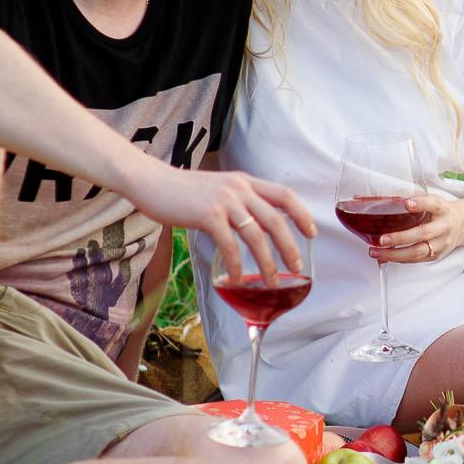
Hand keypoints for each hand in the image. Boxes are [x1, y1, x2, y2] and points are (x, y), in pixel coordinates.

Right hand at [128, 162, 315, 279]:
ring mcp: (224, 201)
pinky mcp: (208, 215)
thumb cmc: (182, 190)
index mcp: (245, 181)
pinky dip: (238, 265)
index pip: (284, 195)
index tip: (312, 233)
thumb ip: (237, 200)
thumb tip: (253, 224)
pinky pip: (230, 246)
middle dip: (290, 247)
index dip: (302, 215)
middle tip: (296, 268)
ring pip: (257, 236)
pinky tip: (239, 279)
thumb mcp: (218, 188)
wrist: (151, 181)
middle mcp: (239, 188)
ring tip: (272, 282)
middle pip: (276, 220)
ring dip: (267, 263)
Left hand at [368, 191, 463, 264]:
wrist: (462, 225)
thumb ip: (407, 196)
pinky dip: (398, 259)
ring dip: (394, 254)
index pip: (433, 204)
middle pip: (423, 233)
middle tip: (381, 239)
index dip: (421, 203)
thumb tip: (372, 198)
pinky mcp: (436, 255)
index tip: (407, 203)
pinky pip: (416, 259)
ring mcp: (441, 243)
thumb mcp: (429, 199)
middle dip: (400, 238)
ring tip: (375, 251)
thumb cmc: (439, 211)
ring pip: (418, 252)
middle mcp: (443, 226)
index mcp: (442, 208)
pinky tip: (384, 256)